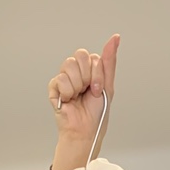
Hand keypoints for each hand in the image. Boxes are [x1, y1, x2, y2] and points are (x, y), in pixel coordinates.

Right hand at [48, 35, 119, 169]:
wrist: (85, 131)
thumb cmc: (96, 114)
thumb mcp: (107, 85)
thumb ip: (109, 60)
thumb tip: (115, 38)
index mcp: (89, 70)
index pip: (91, 56)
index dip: (96, 73)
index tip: (97, 89)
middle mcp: (76, 72)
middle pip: (79, 56)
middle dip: (87, 76)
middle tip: (87, 92)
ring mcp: (64, 79)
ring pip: (68, 64)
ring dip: (77, 84)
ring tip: (78, 96)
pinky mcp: (54, 88)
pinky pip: (59, 80)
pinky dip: (67, 92)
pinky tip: (69, 100)